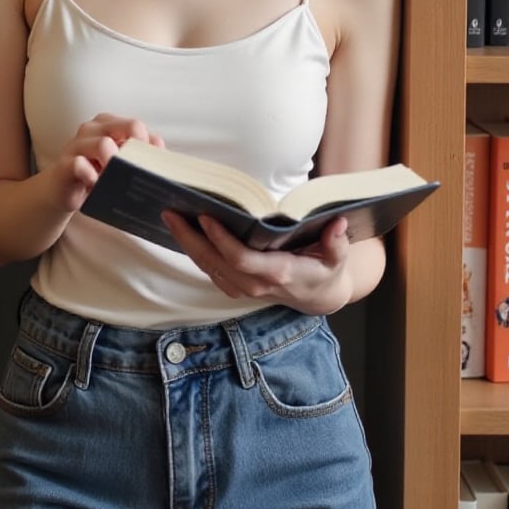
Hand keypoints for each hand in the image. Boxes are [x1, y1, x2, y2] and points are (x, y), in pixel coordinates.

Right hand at [49, 114, 163, 216]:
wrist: (62, 190)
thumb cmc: (96, 174)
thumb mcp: (119, 162)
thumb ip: (139, 154)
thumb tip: (160, 152)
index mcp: (108, 123)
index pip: (136, 126)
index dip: (148, 146)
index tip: (152, 166)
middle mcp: (92, 128)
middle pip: (127, 127)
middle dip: (138, 150)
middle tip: (139, 171)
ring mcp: (76, 144)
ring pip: (104, 144)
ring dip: (116, 165)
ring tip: (118, 181)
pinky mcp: (64, 163)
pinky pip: (80, 165)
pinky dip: (93, 177)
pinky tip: (97, 185)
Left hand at [160, 210, 352, 315]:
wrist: (320, 297)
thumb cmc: (326, 270)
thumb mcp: (338, 257)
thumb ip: (337, 243)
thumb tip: (337, 224)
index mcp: (279, 273)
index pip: (242, 259)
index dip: (221, 240)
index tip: (206, 217)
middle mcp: (256, 284)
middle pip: (215, 262)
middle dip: (190, 237)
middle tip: (170, 211)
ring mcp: (243, 288)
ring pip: (207, 267)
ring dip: (186, 243)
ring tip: (170, 217)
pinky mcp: (235, 286)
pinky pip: (209, 269)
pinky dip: (193, 251)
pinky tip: (182, 232)